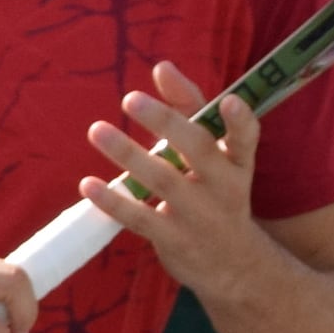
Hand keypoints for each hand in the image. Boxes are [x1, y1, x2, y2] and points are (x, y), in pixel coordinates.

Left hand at [82, 61, 273, 290]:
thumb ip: (189, 108)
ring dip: (126, 153)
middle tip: (130, 98)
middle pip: (197, 149)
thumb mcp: (215, 155)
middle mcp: (223, 186)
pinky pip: (139, 217)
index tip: (229, 102)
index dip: (240, 121)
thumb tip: (162, 67)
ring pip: (161, 179)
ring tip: (96, 130)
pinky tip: (88, 184)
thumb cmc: (216, 194)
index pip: (245, 138)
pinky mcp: (173, 239)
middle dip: (165, 122)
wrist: (233, 266)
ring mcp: (199, 215)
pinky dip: (113, 201)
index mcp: (237, 162)